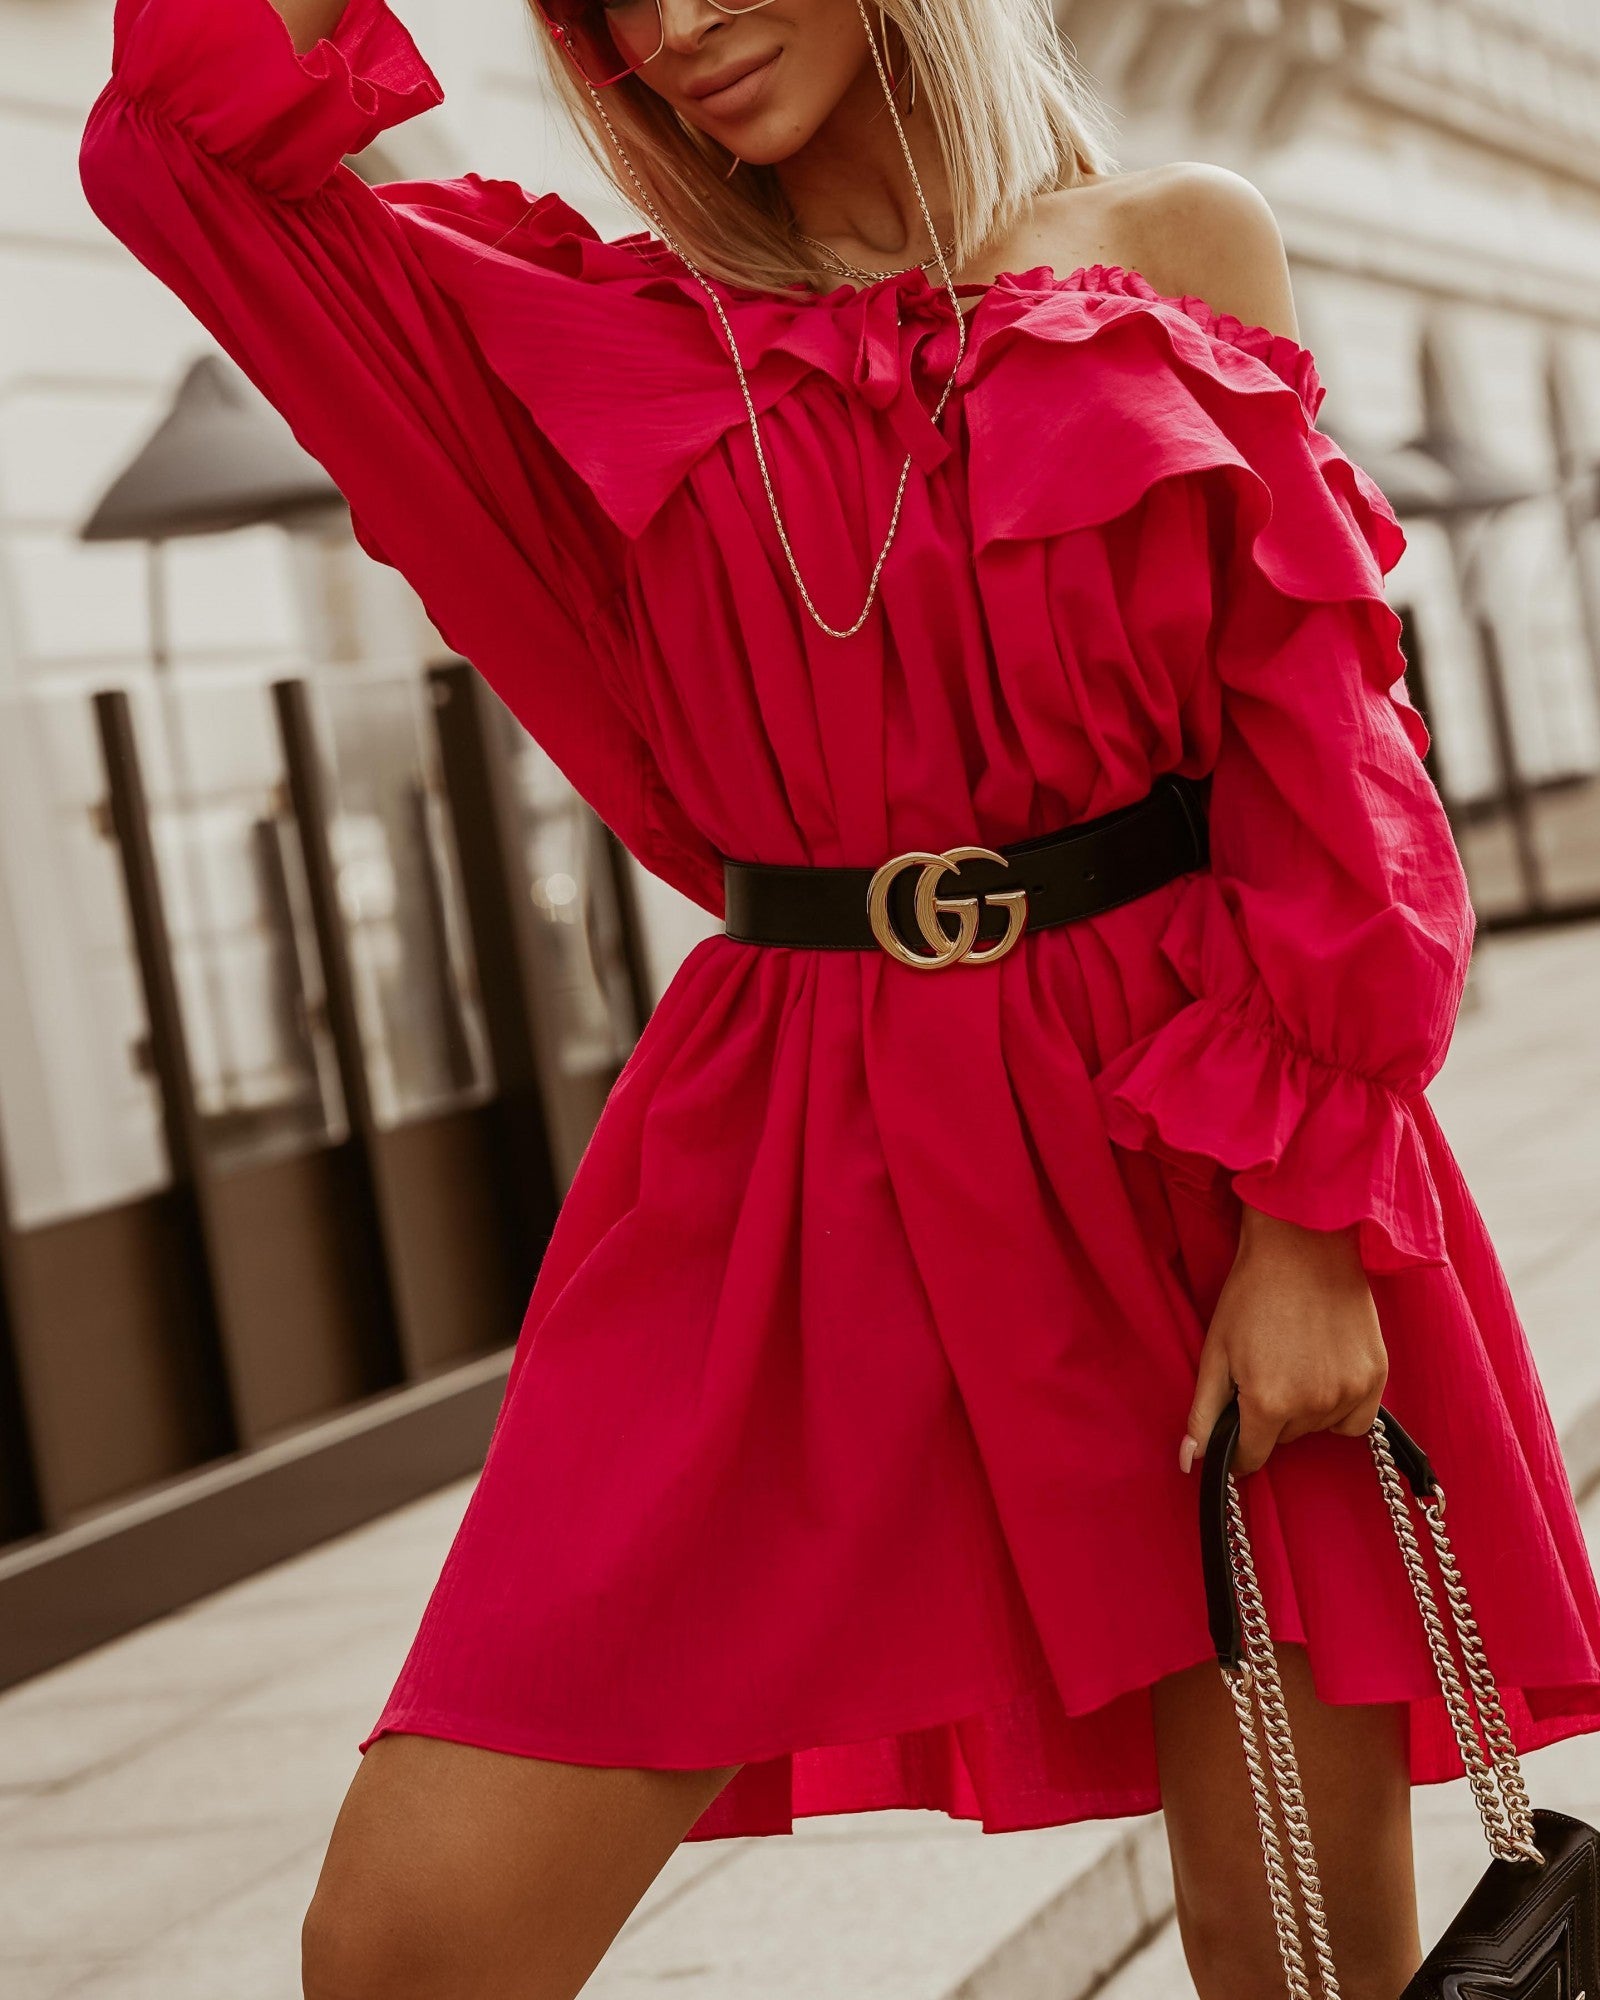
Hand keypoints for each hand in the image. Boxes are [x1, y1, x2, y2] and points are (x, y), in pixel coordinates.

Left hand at [1180, 1206, 1386, 1476]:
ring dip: (1304, 1410)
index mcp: (1268, 1403)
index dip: (1238, 1446)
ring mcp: (1350, 1392)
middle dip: (1269, 1417)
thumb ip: (1203, 1413)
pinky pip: (1355, 1420)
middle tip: (1264, 1369)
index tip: (1236, 1426)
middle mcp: (1313, 1406)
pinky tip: (1324, 1371)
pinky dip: (1339, 1407)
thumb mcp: (1215, 1352)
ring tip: (1294, 1360)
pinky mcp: (1377, 1377)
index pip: (1251, 1458)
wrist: (1303, 1245)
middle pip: (1284, 1440)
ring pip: (1317, 1429)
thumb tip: (1192, 1462)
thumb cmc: (1251, 1294)